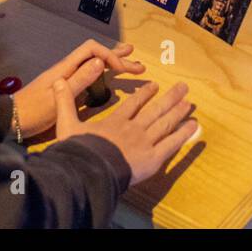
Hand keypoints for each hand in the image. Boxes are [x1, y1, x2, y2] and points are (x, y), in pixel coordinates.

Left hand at [14, 40, 145, 137]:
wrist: (10, 121)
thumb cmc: (32, 111)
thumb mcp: (56, 99)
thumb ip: (78, 81)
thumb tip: (100, 61)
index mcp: (65, 69)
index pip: (92, 51)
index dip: (110, 56)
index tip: (123, 70)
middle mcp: (67, 69)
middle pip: (94, 55)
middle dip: (117, 57)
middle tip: (138, 63)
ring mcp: (65, 78)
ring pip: (92, 64)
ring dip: (111, 63)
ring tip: (129, 62)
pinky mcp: (64, 89)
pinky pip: (87, 75)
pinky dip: (102, 73)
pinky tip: (108, 78)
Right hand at [54, 78, 197, 185]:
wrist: (90, 169)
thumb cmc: (78, 150)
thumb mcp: (66, 125)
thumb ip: (65, 102)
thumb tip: (57, 81)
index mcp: (116, 122)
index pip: (133, 104)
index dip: (144, 94)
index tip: (154, 86)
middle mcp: (133, 128)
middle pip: (155, 110)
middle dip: (170, 97)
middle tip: (183, 87)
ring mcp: (145, 142)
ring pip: (165, 123)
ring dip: (178, 111)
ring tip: (189, 102)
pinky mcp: (153, 158)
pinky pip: (172, 143)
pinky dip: (184, 134)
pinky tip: (194, 126)